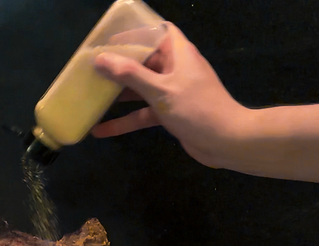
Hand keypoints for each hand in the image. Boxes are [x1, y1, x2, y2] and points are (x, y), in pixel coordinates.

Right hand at [91, 23, 251, 167]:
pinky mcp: (171, 113)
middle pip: (144, 60)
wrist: (227, 142)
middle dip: (119, 65)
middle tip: (93, 68)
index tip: (112, 39)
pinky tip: (102, 130)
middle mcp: (176, 69)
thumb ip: (130, 75)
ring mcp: (173, 92)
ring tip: (91, 95)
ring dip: (119, 94)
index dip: (136, 32)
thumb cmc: (196, 108)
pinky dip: (126, 120)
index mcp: (179, 53)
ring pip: (141, 88)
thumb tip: (100, 59)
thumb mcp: (160, 90)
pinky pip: (144, 112)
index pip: (158, 31)